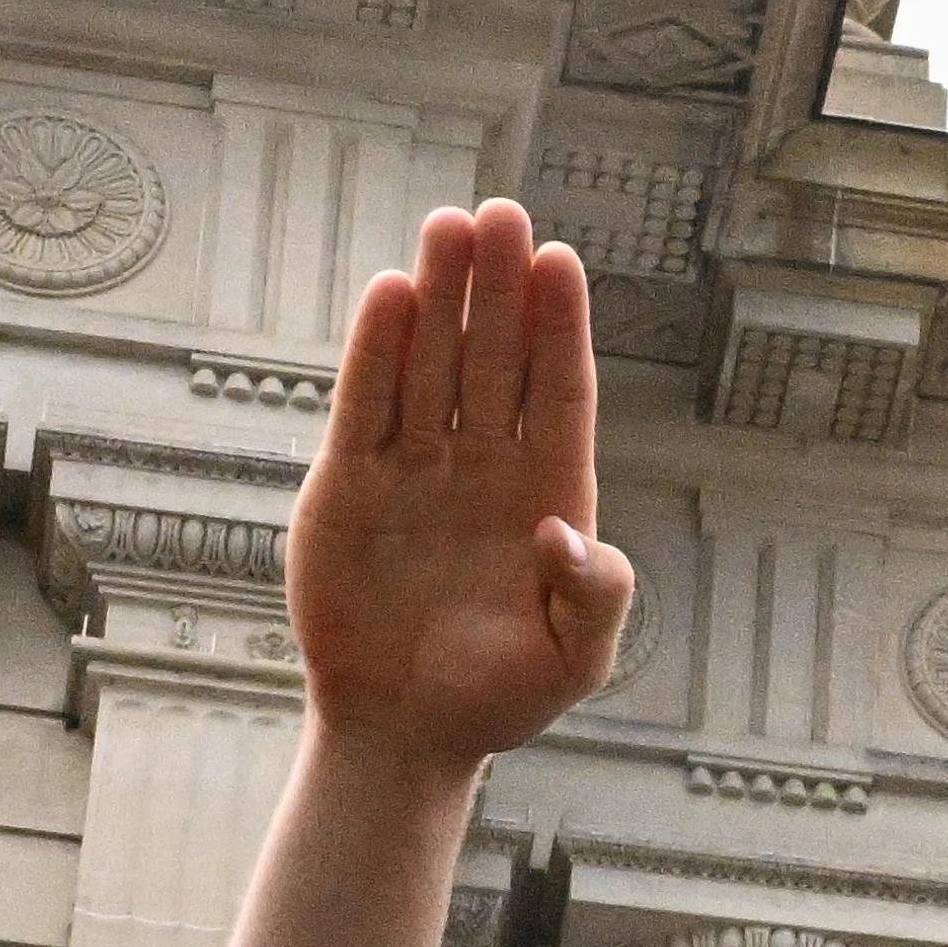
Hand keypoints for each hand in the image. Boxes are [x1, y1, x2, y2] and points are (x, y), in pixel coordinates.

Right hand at [286, 202, 639, 764]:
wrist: (404, 734)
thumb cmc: (500, 700)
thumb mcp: (575, 661)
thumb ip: (596, 595)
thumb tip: (563, 528)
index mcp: (548, 495)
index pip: (559, 392)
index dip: (560, 327)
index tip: (562, 262)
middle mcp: (484, 468)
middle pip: (496, 358)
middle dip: (501, 287)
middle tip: (502, 212)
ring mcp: (416, 470)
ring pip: (432, 364)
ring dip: (441, 297)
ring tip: (448, 225)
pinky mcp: (351, 486)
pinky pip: (367, 404)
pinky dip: (377, 352)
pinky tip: (391, 293)